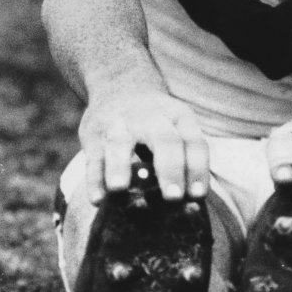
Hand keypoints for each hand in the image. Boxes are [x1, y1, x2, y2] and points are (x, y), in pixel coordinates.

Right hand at [78, 88, 208, 204]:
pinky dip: (95, 179)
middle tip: (173, 198)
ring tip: (120, 189)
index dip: (197, 169)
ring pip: (120, 143)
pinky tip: (98, 199)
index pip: (193, 143)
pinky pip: (94, 158)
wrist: (120, 84)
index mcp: (179, 117)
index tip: (197, 195)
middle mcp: (151, 118)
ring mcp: (119, 123)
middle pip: (164, 140)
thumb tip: (190, 206)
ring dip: (120, 167)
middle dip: (170, 169)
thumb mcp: (175, 126)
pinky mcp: (93, 133)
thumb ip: (183, 160)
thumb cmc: (156, 122)